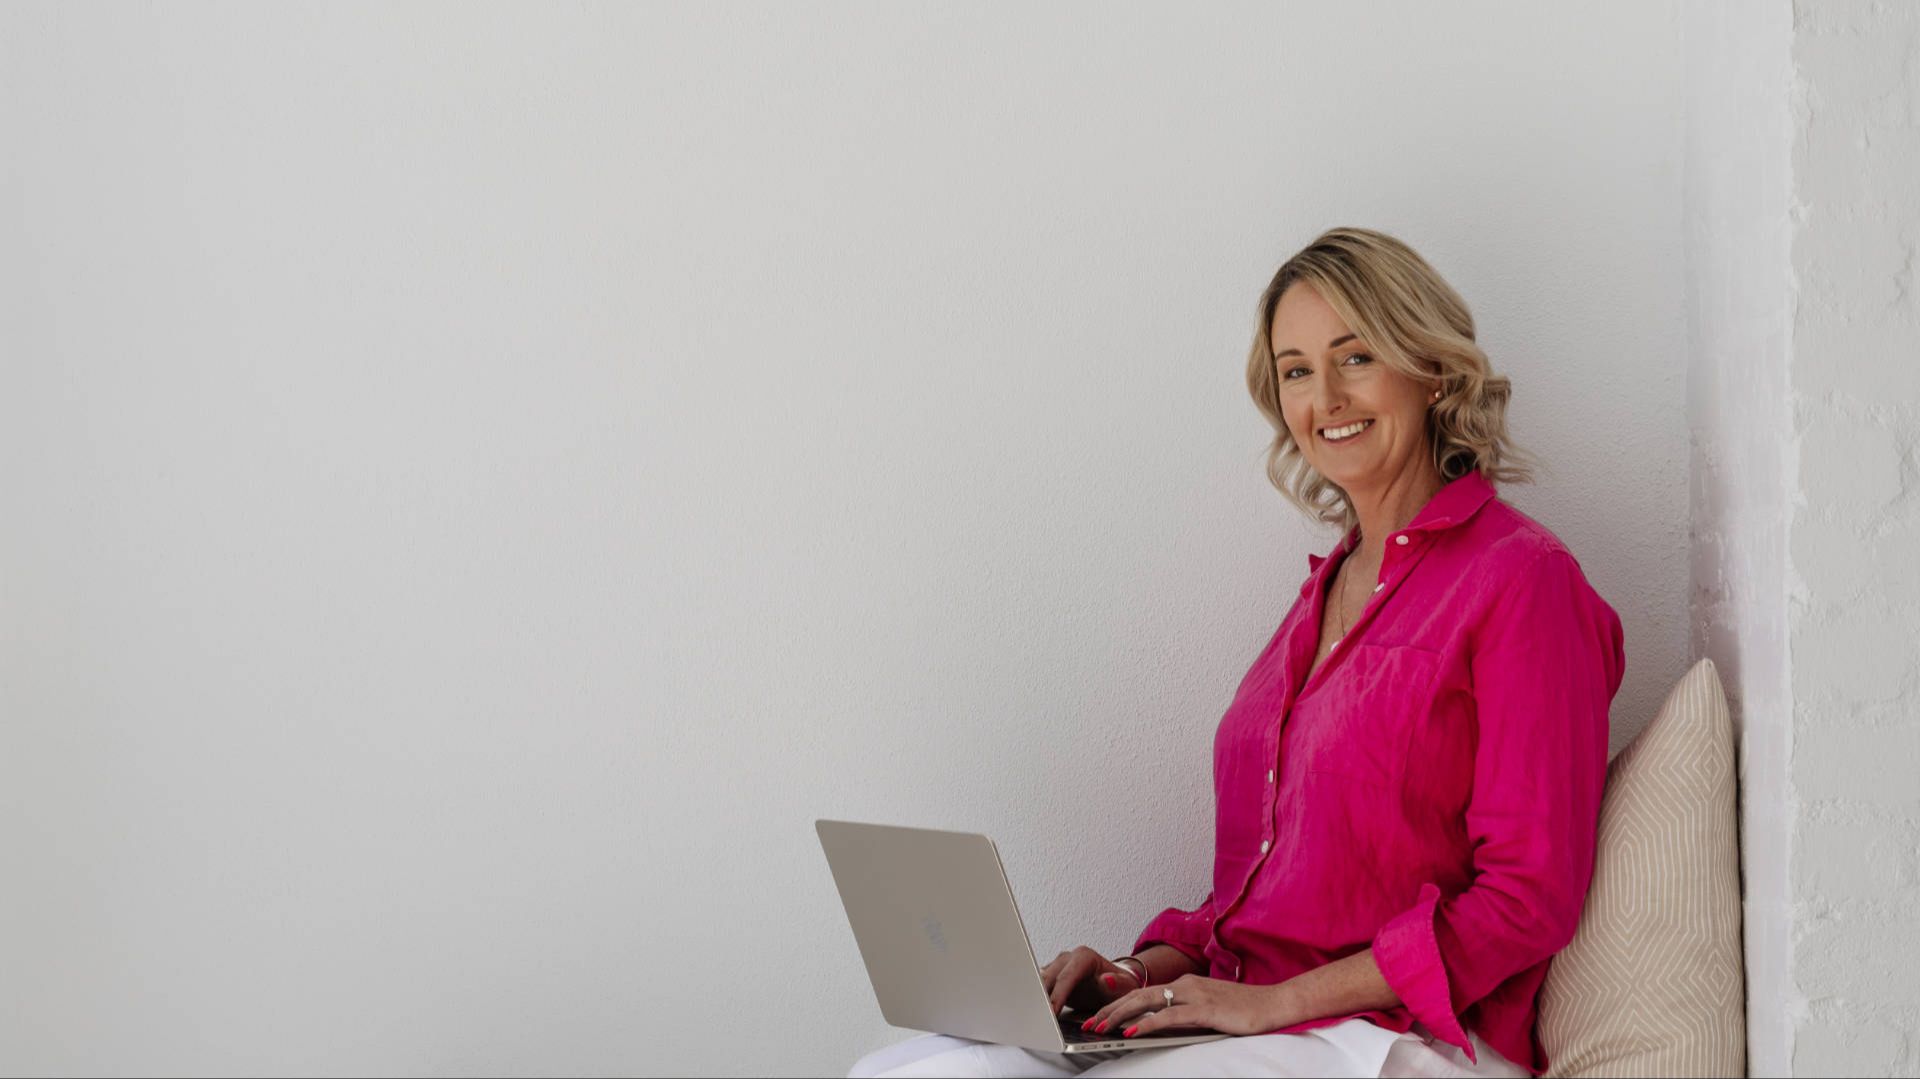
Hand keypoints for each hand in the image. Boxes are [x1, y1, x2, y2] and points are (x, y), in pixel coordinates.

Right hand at [1038, 945, 1144, 1017]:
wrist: (1115, 983)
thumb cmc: (1119, 984)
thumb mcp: (1124, 986)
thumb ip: (1117, 983)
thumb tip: (1107, 980)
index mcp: (1084, 956)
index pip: (1066, 977)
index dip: (1057, 995)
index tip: (1051, 1011)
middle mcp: (1068, 958)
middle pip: (1049, 978)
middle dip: (1043, 998)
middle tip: (1040, 1018)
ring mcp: (1058, 966)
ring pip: (1041, 981)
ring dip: (1038, 998)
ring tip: (1036, 1016)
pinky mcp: (1052, 976)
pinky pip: (1040, 986)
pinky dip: (1039, 998)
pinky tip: (1038, 1011)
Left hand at [1081, 973, 1286, 1038]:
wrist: (1275, 1004)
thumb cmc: (1242, 1009)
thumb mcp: (1207, 1010)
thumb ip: (1183, 1014)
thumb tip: (1157, 1026)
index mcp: (1184, 984)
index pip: (1142, 994)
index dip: (1116, 1005)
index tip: (1097, 1018)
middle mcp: (1185, 985)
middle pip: (1138, 996)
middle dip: (1110, 1010)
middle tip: (1089, 1024)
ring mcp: (1195, 995)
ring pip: (1148, 1003)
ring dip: (1121, 1016)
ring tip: (1101, 1029)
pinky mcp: (1206, 1009)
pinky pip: (1170, 1016)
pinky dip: (1148, 1023)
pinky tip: (1133, 1032)